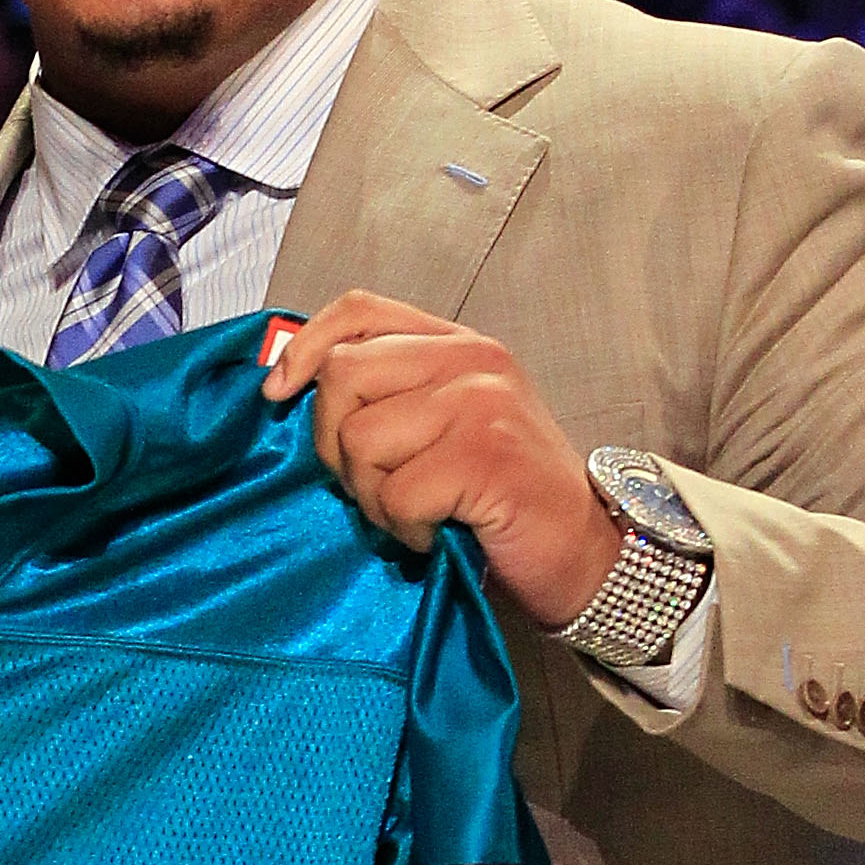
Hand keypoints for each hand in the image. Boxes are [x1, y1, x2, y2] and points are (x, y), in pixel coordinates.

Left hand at [261, 290, 620, 630]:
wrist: (586, 555)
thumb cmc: (504, 497)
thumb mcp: (448, 424)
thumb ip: (391, 392)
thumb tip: (290, 385)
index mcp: (458, 343)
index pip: (359, 310)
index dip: (304, 346)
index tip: (278, 392)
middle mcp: (472, 360)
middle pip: (343, 376)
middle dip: (334, 443)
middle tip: (372, 485)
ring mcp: (481, 404)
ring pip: (360, 440)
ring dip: (371, 496)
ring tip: (415, 513)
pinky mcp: (485, 457)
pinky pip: (394, 494)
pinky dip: (403, 529)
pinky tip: (436, 533)